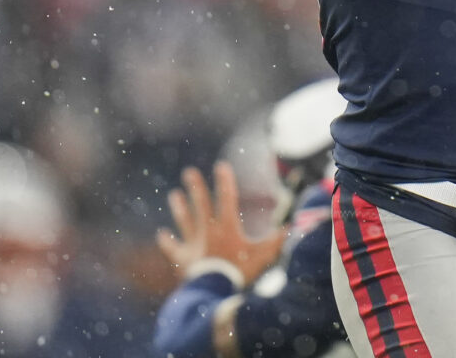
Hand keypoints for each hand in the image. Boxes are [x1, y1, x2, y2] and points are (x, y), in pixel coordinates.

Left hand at [155, 161, 288, 285]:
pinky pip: (172, 247)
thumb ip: (277, 240)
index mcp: (227, 227)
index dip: (225, 181)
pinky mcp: (182, 258)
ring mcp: (193, 244)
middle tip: (189, 172)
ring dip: (179, 207)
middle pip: (200, 204)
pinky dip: (167, 240)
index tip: (221, 165)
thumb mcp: (262, 256)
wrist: (212, 291)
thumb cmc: (239, 271)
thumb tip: (293, 227)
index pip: (226, 198)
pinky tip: (162, 234)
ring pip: (184, 221)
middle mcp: (207, 231)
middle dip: (195, 187)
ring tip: (173, 194)